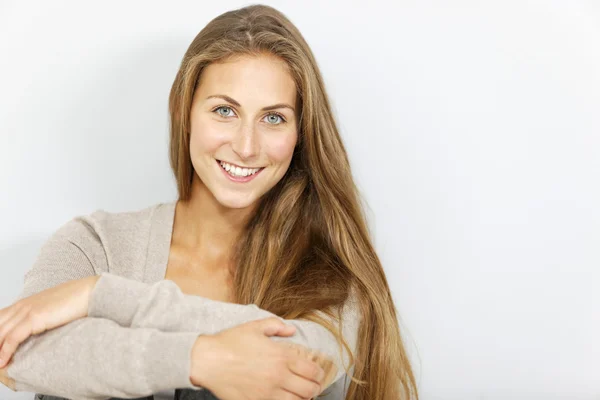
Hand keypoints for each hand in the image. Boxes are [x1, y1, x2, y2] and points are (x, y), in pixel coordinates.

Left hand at [0, 275, 98, 367]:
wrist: (89, 292)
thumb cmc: (76, 301)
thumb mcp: (52, 308)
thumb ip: (41, 317)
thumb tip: (39, 330)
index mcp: (24, 304)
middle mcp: (21, 306)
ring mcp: (26, 310)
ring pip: (0, 333)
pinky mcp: (34, 317)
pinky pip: (12, 338)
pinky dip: (5, 352)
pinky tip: (3, 363)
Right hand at [191, 317, 337, 399]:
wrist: (208, 360)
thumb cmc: (230, 342)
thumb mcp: (255, 326)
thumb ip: (277, 326)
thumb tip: (292, 330)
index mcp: (282, 356)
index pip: (312, 370)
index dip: (319, 374)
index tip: (318, 374)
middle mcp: (278, 375)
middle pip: (309, 389)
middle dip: (314, 388)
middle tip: (312, 386)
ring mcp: (268, 392)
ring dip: (301, 398)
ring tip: (299, 394)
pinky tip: (283, 398)